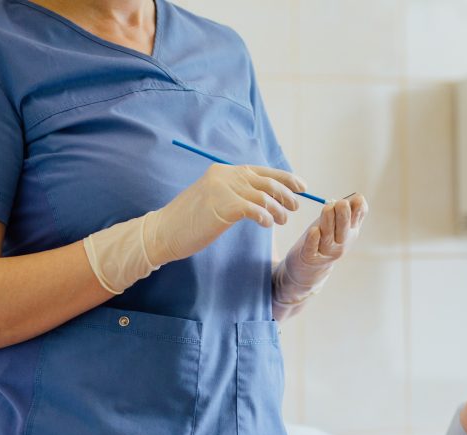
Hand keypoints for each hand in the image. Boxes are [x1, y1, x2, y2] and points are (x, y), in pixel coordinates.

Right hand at [146, 163, 307, 263]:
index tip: (302, 187)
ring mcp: (223, 189)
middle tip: (294, 207)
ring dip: (278, 209)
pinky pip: (255, 209)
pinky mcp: (223, 206)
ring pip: (264, 196)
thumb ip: (236, 192)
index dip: (286, 178)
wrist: (164, 232)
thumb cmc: (191, 220)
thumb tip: (267, 196)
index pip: (262, 171)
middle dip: (286, 194)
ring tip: (282, 220)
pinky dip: (265, 216)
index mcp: (224, 171)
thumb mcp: (215, 198)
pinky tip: (267, 224)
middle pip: (267, 181)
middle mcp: (225, 175)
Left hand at [299, 193, 367, 267]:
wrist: (309, 268)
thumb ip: (348, 212)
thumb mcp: (338, 225)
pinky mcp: (310, 257)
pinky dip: (313, 240)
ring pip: (328, 236)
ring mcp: (326, 251)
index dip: (358, 210)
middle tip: (341, 203)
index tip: (356, 199)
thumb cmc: (324, 239)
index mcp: (349, 232)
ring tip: (327, 208)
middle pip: (344, 229)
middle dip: (344, 215)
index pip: (357, 220)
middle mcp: (341, 243)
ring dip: (328, 222)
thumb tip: (358, 197)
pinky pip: (312, 248)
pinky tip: (314, 231)